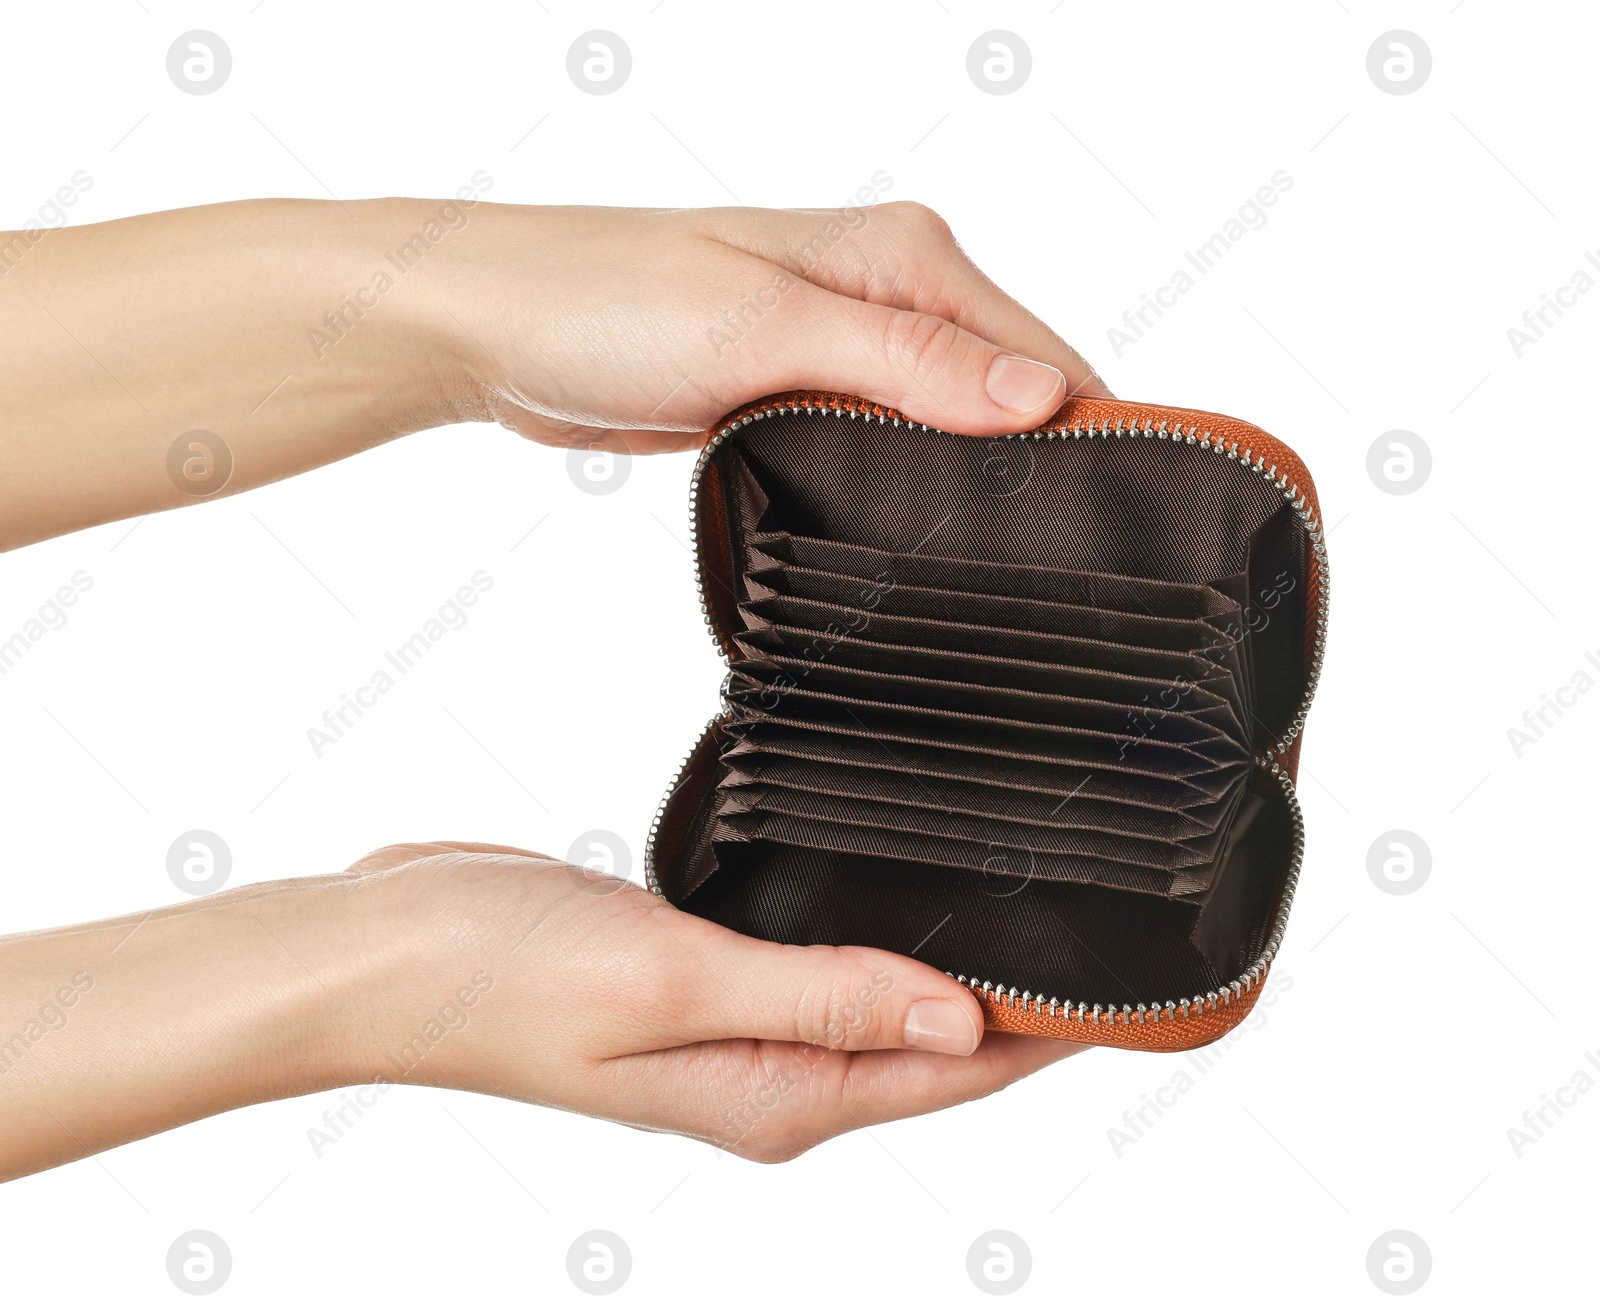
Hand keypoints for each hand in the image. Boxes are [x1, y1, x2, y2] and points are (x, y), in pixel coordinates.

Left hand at [0, 199, 1107, 546]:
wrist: (501, 328)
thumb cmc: (609, 300)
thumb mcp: (767, 326)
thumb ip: (908, 363)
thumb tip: (1041, 397)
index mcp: (905, 257)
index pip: (1045, 355)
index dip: (1086, 436)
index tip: (1116, 520)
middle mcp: (889, 294)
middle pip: (1011, 394)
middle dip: (1034, 468)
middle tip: (1051, 567)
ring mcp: (847, 345)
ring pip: (952, 426)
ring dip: (971, 483)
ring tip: (991, 563)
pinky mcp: (806, 390)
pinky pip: (891, 443)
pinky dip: (911, 484)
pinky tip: (914, 533)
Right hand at [336, 842, 1086, 1161]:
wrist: (386, 954)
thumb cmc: (504, 978)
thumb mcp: (679, 987)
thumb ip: (824, 1002)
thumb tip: (961, 1023)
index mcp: (777, 1097)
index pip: (954, 1075)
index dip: (1050, 1035)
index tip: (1137, 991)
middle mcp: (769, 1074)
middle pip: (933, 1048)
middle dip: (1021, 1005)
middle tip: (1110, 936)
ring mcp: (736, 1029)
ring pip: (883, 1004)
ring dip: (949, 967)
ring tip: (1034, 917)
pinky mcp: (704, 980)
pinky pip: (822, 968)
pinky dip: (875, 941)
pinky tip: (899, 904)